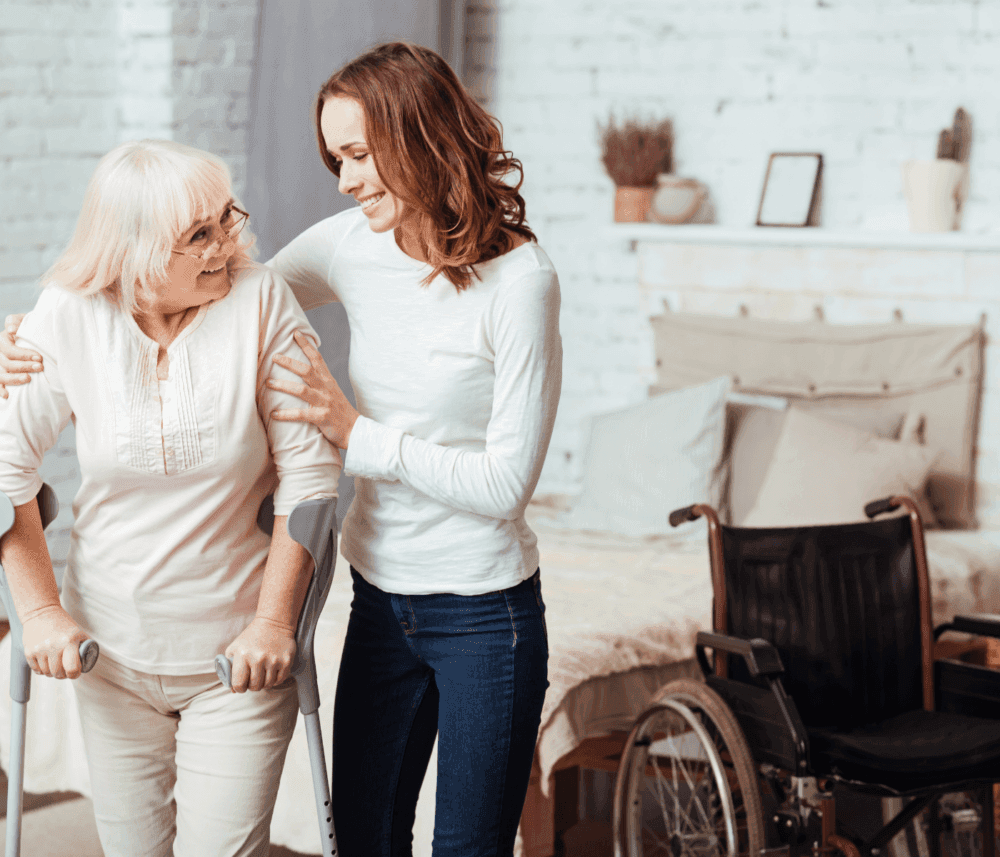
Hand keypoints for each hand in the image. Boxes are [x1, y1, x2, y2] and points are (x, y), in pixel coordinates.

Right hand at [0, 314, 41, 398]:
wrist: (30, 336)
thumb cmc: (28, 328)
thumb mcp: (23, 321)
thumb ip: (16, 321)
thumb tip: (11, 329)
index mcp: (2, 340)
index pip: (9, 350)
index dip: (23, 354)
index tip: (39, 357)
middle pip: (6, 363)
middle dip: (24, 366)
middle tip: (40, 367)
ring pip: (1, 375)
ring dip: (14, 379)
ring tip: (28, 379)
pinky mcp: (1, 373)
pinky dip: (0, 390)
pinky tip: (7, 395)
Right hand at [21, 606, 89, 678]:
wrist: (41, 613)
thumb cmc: (63, 624)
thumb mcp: (78, 633)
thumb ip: (85, 648)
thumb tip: (87, 663)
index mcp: (69, 641)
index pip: (72, 669)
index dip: (74, 674)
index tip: (75, 673)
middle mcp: (54, 646)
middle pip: (58, 673)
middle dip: (63, 674)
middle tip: (65, 669)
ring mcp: (40, 650)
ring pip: (47, 673)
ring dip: (52, 672)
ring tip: (55, 663)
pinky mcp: (29, 652)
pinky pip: (36, 670)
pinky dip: (41, 669)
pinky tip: (46, 661)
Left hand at [224, 616, 296, 691]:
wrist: (274, 622)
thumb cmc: (251, 637)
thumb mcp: (235, 648)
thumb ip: (229, 668)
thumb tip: (232, 689)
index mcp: (242, 655)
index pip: (238, 684)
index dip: (239, 688)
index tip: (241, 685)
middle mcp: (258, 658)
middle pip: (254, 686)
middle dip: (252, 686)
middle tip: (253, 679)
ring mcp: (273, 660)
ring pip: (268, 685)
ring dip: (264, 683)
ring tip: (263, 674)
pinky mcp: (286, 661)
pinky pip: (279, 680)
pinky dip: (275, 680)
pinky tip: (272, 672)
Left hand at [268, 330, 356, 453]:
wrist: (356, 430)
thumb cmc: (340, 411)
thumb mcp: (333, 391)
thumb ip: (320, 382)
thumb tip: (304, 372)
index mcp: (328, 381)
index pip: (317, 358)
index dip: (306, 345)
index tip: (295, 333)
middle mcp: (326, 388)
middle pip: (306, 371)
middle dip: (289, 362)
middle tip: (274, 356)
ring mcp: (324, 402)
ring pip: (300, 390)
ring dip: (282, 386)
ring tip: (268, 383)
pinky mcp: (321, 417)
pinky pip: (300, 414)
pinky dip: (286, 414)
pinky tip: (274, 414)